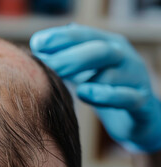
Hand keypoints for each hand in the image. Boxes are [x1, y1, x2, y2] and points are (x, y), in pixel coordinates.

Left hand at [30, 24, 160, 152]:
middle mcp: (125, 58)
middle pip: (99, 50)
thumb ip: (66, 58)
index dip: (60, 38)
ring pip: (112, 74)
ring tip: (59, 78)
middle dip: (69, 56)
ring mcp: (135, 80)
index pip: (84, 35)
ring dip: (84, 76)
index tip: (36, 44)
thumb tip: (38, 45)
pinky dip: (105, 95)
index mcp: (109, 45)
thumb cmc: (105, 90)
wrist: (139, 119)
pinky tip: (84, 93)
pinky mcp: (141, 105)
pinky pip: (127, 98)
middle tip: (43, 63)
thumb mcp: (85, 71)